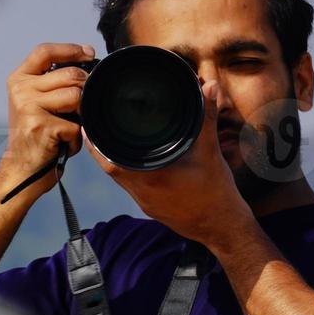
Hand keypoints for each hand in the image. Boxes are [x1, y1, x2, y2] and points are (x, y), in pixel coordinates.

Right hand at [0, 42, 94, 202]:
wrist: (21, 170)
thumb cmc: (36, 136)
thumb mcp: (37, 102)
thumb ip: (53, 82)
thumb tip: (87, 60)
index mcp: (18, 79)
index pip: (45, 51)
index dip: (70, 49)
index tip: (88, 52)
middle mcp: (20, 90)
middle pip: (70, 74)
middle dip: (83, 90)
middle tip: (77, 110)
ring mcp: (28, 106)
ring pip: (76, 96)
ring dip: (79, 116)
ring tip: (66, 128)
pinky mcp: (40, 125)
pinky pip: (76, 124)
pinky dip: (74, 139)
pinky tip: (61, 145)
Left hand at [87, 79, 253, 245]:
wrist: (224, 228)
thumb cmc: (218, 192)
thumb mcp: (211, 150)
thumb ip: (207, 117)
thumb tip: (209, 87)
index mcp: (151, 177)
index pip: (110, 160)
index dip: (96, 143)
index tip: (89, 125)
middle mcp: (143, 193)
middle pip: (110, 168)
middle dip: (101, 148)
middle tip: (95, 126)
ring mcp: (146, 203)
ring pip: (120, 179)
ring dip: (113, 160)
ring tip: (109, 139)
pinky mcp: (152, 208)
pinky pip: (132, 187)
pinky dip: (127, 172)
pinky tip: (133, 161)